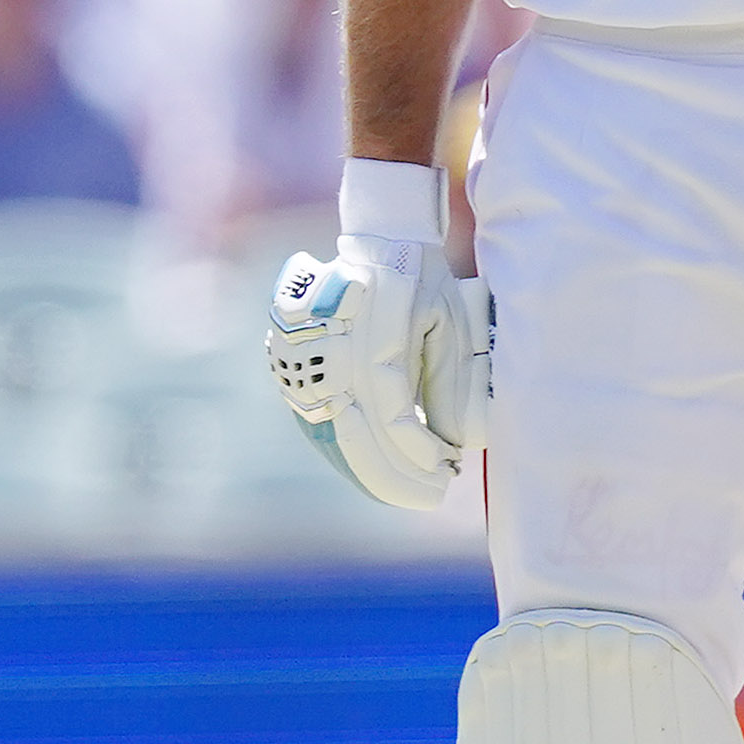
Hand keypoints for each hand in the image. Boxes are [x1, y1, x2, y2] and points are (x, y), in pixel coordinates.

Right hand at [267, 234, 491, 508]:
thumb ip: (450, 385)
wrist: (378, 245)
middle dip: (396, 476)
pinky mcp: (292, 371)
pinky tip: (374, 475)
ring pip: (333, 437)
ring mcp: (304, 362)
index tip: (447, 469)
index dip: (418, 450)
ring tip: (407, 493)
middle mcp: (332, 352)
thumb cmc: (424, 286)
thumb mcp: (449, 327)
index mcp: (373, 336)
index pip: (392, 413)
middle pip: (358, 434)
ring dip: (369, 473)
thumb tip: (452, 444)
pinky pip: (317, 427)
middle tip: (430, 497)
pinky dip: (346, 455)